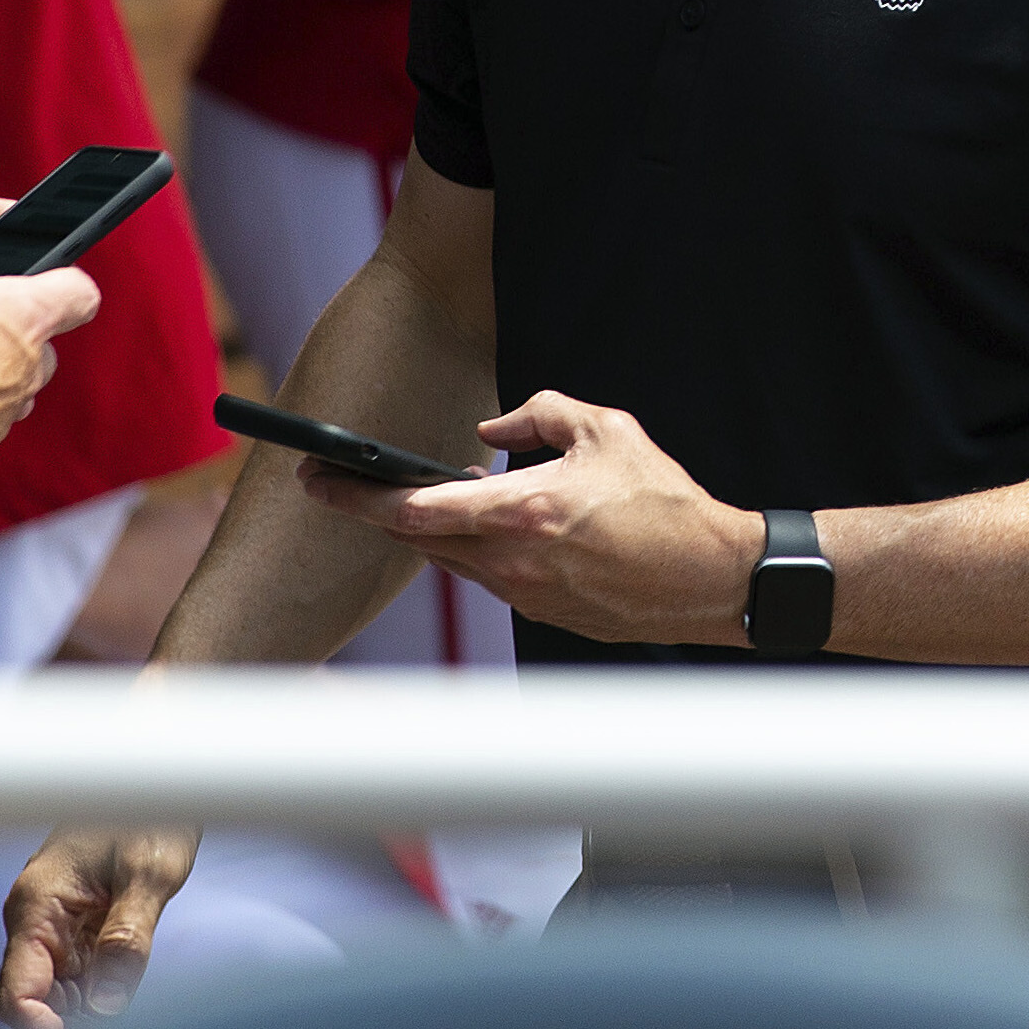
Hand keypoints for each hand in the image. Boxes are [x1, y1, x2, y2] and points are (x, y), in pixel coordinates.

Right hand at [0, 825, 195, 1028]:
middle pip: (32, 999)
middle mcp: (36, 920)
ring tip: (125, 1001)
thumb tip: (108, 1006)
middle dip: (66, 1024)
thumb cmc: (148, 809)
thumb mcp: (149, 873)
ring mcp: (56, 924)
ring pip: (55, 991)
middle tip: (114, 1028)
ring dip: (84, 1009)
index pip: (16, 992)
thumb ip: (128, 938)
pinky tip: (124, 985)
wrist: (155, 776)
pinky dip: (96, 989)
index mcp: (37, 906)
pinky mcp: (78, 925)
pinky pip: (77, 973)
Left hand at [331, 392, 753, 648]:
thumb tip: (491, 429)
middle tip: (345, 483)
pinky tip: (489, 524)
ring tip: (433, 493)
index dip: (356, 494)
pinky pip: (486, 576)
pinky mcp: (542, 613)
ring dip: (431, 529)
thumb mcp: (605, 430)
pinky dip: (472, 548)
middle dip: (375, 511)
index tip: (319, 479)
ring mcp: (523, 595)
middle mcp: (509, 562)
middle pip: (416, 540)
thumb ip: (539, 415)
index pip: (413, 508)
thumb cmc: (664, 501)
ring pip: (450, 560)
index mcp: (518, 512)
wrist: (709, 577)